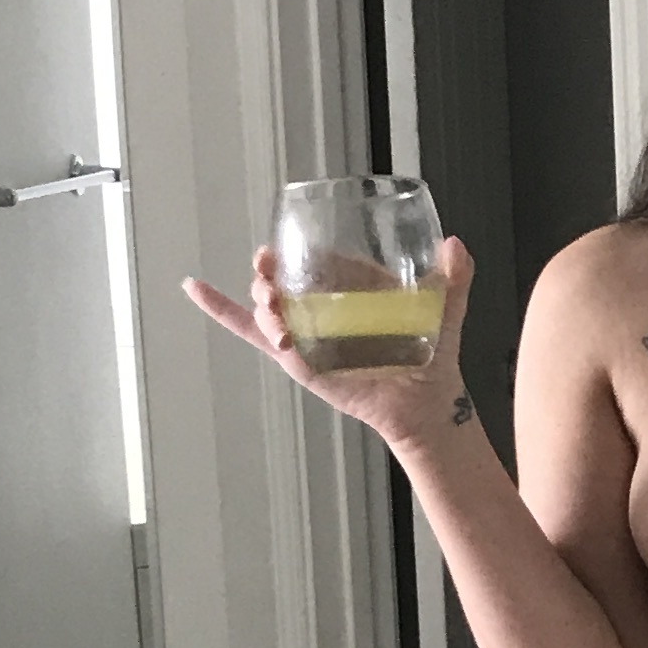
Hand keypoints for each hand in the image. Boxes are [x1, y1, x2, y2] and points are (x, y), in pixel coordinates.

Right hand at [185, 237, 479, 453]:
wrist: (427, 404)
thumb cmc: (434, 356)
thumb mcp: (445, 307)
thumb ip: (453, 278)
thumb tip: (454, 244)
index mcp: (352, 286)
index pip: (316, 257)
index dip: (294, 247)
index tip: (285, 243)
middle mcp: (323, 305)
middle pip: (283, 277)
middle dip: (267, 271)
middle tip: (270, 271)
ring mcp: (306, 331)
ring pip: (267, 304)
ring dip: (260, 297)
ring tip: (272, 303)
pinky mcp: (297, 359)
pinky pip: (252, 334)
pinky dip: (220, 311)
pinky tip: (193, 287)